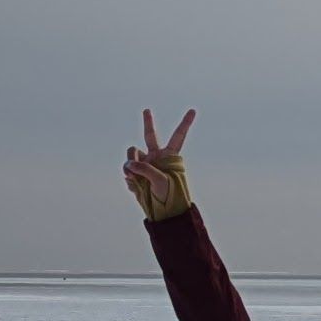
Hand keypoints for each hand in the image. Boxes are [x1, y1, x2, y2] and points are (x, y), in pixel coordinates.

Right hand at [122, 107, 196, 222]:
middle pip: (150, 136)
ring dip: (131, 162)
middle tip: (147, 110)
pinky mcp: (135, 172)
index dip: (185, 123)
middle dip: (148, 122)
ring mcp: (145, 163)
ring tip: (133, 175)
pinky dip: (129, 176)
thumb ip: (145, 169)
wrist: (162, 210)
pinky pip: (127, 169)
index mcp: (170, 155)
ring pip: (132, 153)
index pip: (178, 136)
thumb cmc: (168, 195)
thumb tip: (129, 164)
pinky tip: (136, 185)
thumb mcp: (160, 181)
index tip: (193, 110)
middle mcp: (157, 156)